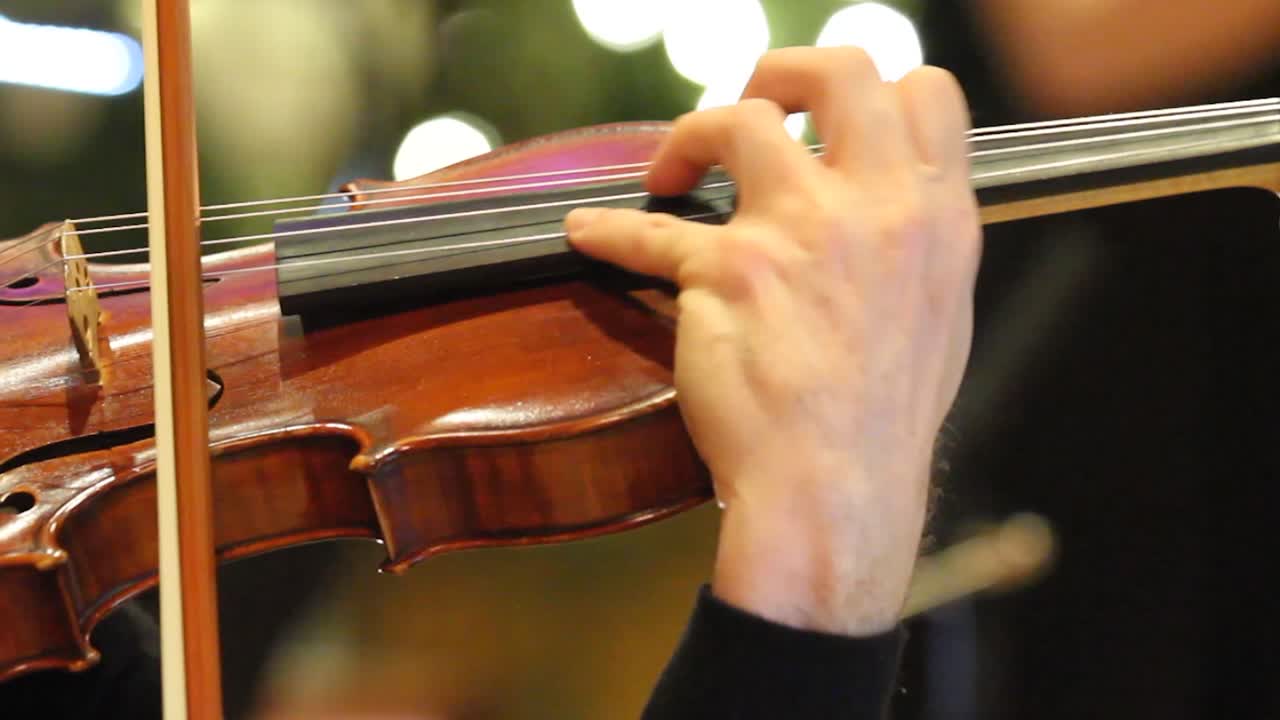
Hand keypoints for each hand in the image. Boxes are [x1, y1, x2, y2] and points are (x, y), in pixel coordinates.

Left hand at [566, 47, 980, 634]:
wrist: (835, 495)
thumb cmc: (880, 424)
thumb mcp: (939, 320)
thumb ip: (916, 246)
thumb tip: (893, 204)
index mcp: (937, 219)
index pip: (927, 94)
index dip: (868, 88)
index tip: (824, 114)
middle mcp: (877, 210)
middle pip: (839, 70)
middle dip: (782, 71)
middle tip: (750, 106)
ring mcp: (802, 234)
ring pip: (738, 120)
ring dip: (689, 137)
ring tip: (666, 174)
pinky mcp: (728, 273)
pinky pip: (646, 230)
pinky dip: (607, 230)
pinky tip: (586, 232)